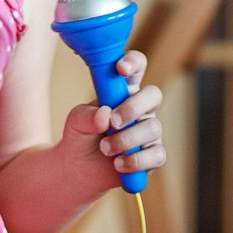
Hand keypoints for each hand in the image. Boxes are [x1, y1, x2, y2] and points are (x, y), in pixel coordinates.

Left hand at [60, 50, 165, 184]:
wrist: (77, 170)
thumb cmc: (80, 136)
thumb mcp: (75, 121)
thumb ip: (87, 115)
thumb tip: (105, 115)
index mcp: (123, 91)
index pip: (136, 67)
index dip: (133, 62)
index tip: (120, 69)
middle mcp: (140, 108)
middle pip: (153, 95)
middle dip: (133, 108)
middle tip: (113, 123)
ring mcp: (149, 132)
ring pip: (153, 128)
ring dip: (126, 140)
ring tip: (104, 149)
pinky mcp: (152, 156)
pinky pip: (156, 154)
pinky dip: (136, 160)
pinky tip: (118, 164)